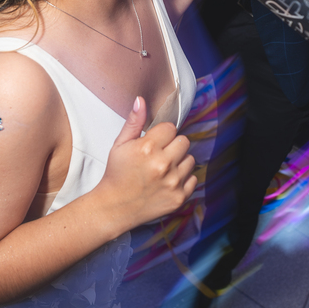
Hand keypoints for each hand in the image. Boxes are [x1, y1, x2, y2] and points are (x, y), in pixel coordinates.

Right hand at [96, 97, 196, 227]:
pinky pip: (193, 179)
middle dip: (172, 146)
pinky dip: (183, 180)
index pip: (171, 128)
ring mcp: (173, 182)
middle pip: (184, 141)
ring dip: (179, 162)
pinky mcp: (179, 197)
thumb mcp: (119, 145)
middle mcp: (163, 164)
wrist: (115, 207)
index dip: (162, 134)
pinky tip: (167, 182)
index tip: (153, 143)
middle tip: (159, 155)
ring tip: (162, 169)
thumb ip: (133, 122)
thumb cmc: (117, 174)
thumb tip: (141, 100)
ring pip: (190, 160)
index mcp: (148, 148)